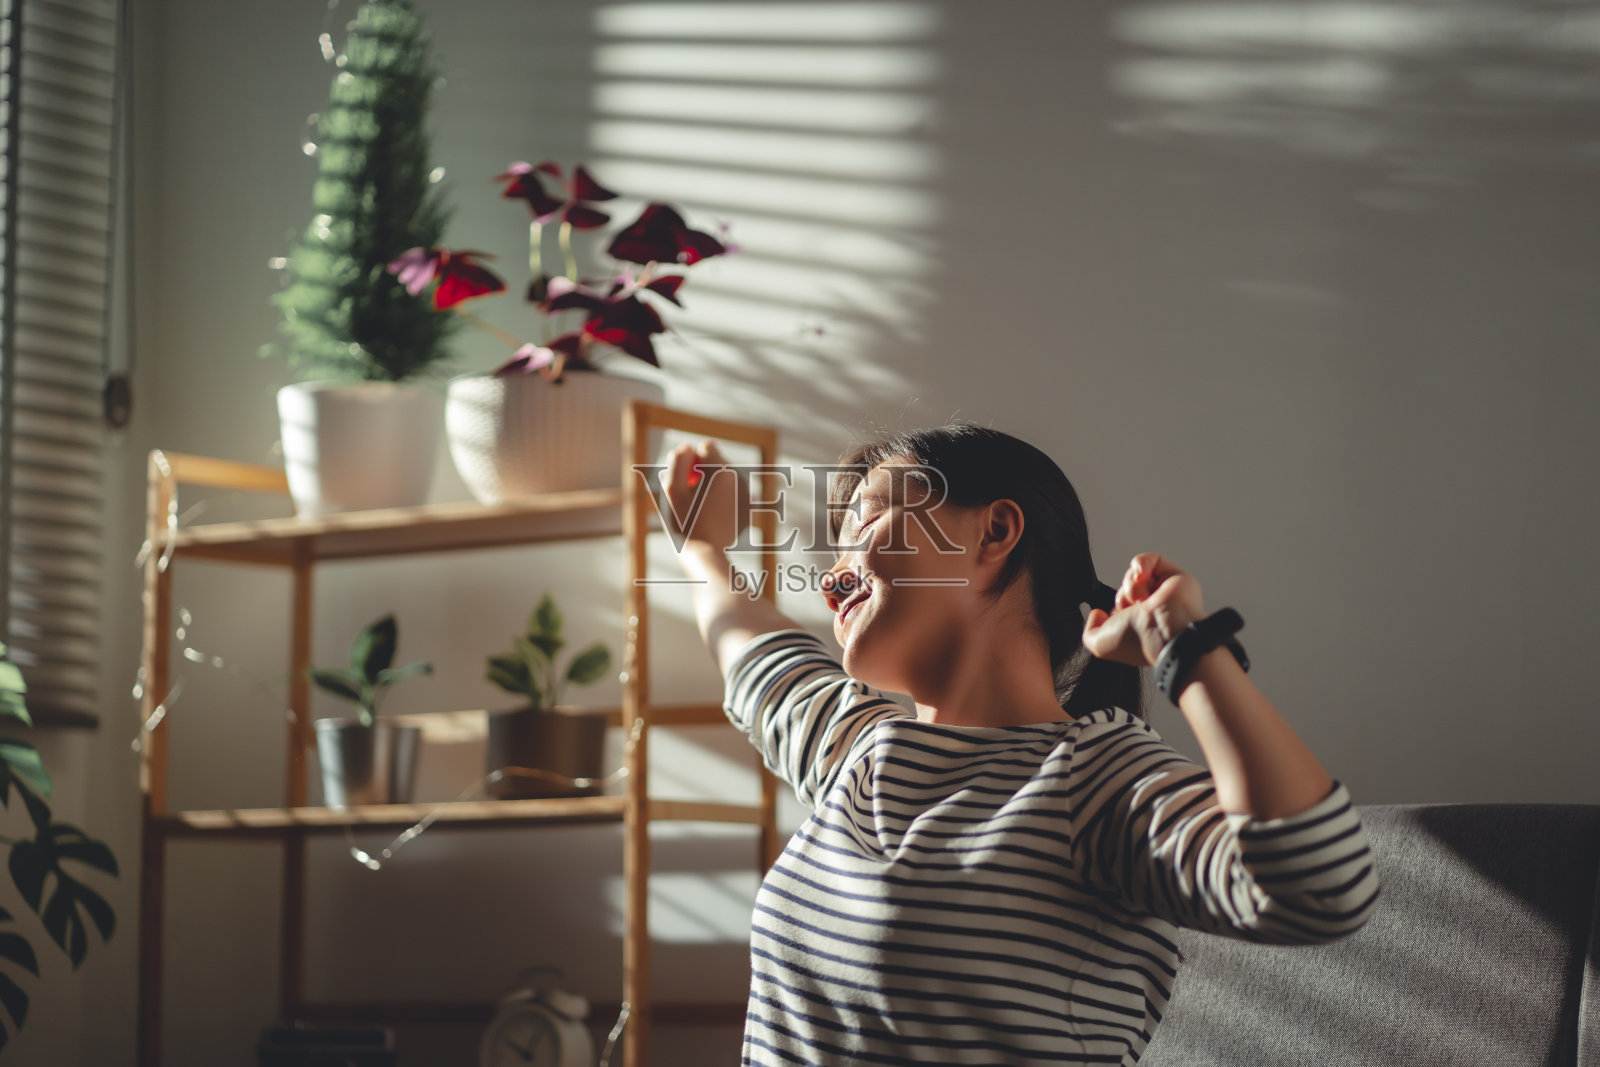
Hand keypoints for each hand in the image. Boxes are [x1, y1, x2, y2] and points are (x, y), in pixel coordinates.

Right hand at [662, 439, 747, 553]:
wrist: (707, 555)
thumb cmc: (685, 523)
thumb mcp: (672, 490)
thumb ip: (677, 462)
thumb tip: (687, 447)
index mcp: (722, 470)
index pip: (706, 448)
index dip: (692, 462)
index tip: (686, 481)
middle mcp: (740, 478)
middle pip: (718, 462)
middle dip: (703, 473)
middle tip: (692, 498)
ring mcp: (747, 492)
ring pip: (725, 477)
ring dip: (712, 485)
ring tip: (702, 508)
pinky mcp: (749, 506)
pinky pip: (732, 492)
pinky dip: (722, 498)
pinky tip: (713, 515)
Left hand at [1083, 553, 1205, 667]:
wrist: (1166, 633)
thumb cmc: (1139, 641)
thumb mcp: (1101, 645)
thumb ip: (1090, 632)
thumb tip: (1097, 614)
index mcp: (1139, 625)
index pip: (1121, 606)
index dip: (1115, 608)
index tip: (1113, 617)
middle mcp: (1152, 609)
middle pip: (1126, 588)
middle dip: (1123, 597)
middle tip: (1131, 609)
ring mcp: (1164, 592)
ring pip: (1136, 575)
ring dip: (1132, 584)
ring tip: (1141, 598)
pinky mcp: (1175, 576)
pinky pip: (1152, 560)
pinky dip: (1142, 565)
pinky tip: (1142, 577)